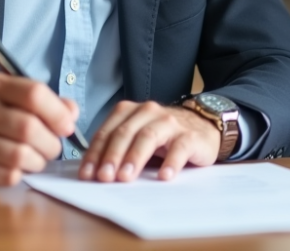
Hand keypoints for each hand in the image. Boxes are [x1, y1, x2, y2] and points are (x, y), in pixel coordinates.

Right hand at [0, 71, 78, 187]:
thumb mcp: (9, 96)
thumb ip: (43, 101)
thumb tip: (71, 113)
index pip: (34, 94)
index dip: (58, 112)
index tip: (67, 125)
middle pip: (30, 128)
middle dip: (51, 142)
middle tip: (53, 146)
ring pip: (22, 155)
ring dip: (39, 160)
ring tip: (37, 157)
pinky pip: (10, 175)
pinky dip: (22, 173)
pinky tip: (18, 166)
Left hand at [79, 100, 219, 182]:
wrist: (202, 127)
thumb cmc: (163, 138)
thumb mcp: (137, 138)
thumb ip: (117, 149)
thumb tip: (92, 172)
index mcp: (130, 111)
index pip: (107, 132)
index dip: (95, 154)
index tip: (86, 175)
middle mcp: (148, 112)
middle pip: (125, 133)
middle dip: (111, 156)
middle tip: (104, 177)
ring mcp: (170, 122)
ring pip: (148, 137)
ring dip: (134, 158)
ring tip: (126, 178)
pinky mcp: (190, 136)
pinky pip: (179, 148)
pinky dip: (170, 162)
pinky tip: (164, 176)